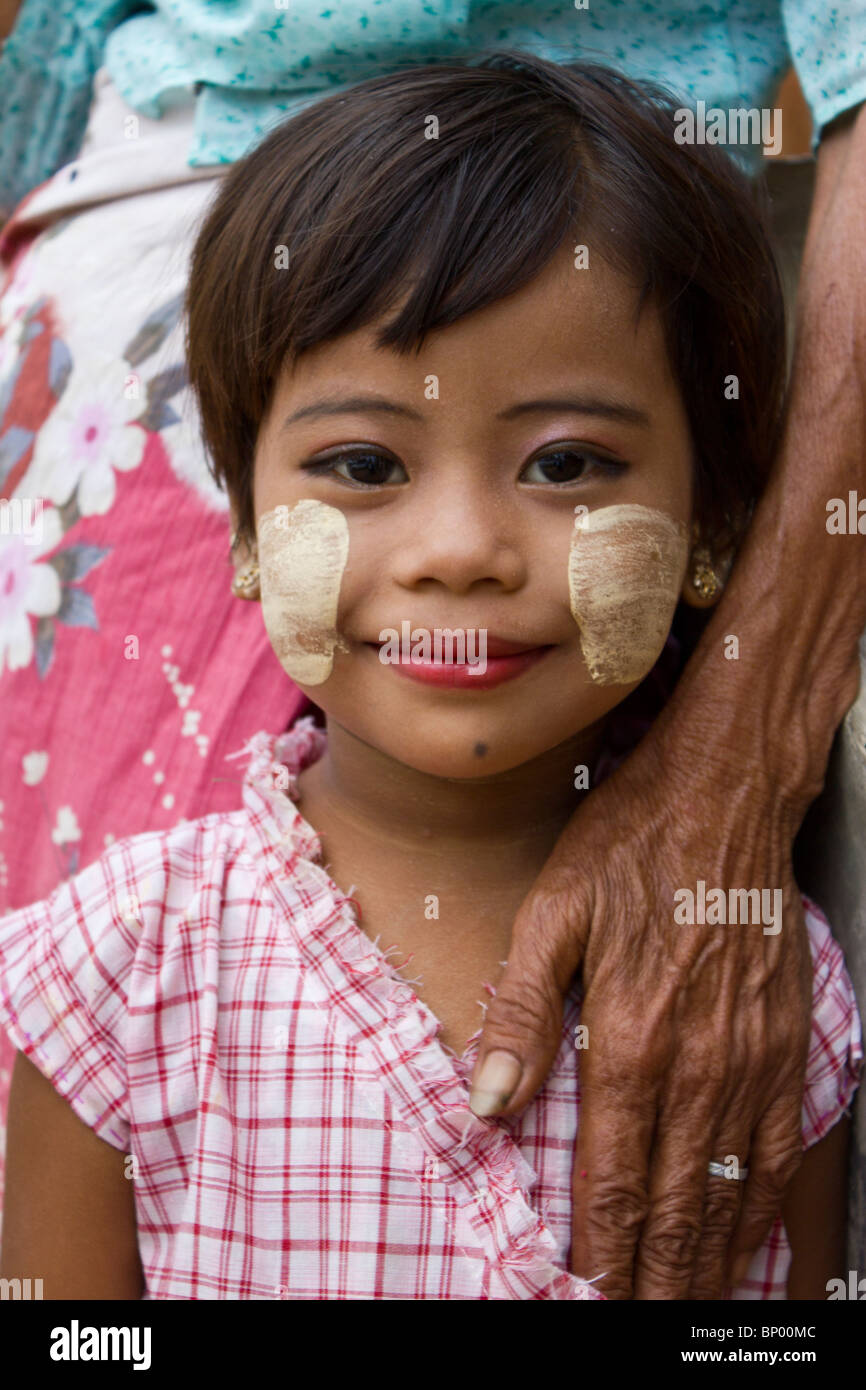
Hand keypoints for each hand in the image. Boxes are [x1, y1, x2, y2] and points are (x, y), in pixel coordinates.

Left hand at [467, 708, 812, 1298]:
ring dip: (705, 1262)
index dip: (600, 1252)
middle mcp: (697, 1066)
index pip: (612, 1180)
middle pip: (673, 1206)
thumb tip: (489, 1101)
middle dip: (653, 1280)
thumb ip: (522, 1012)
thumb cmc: (631, 845)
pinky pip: (778, 1148)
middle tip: (637, 1326)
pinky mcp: (784, 1041)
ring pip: (729, 1192)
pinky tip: (747, 1238)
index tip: (588, 1298)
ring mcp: (749, 1059)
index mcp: (631, 1040)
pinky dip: (759, 1207)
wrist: (726, 795)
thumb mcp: (554, 912)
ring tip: (685, 1309)